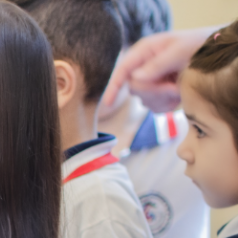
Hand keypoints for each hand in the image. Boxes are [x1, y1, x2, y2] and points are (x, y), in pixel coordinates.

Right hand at [102, 27, 217, 111]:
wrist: (213, 55)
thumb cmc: (198, 45)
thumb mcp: (179, 50)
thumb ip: (157, 64)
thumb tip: (135, 78)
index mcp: (143, 52)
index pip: (122, 71)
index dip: (113, 87)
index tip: (108, 104)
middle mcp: (142, 67)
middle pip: (135, 89)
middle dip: (156, 91)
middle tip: (174, 86)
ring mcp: (150, 82)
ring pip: (145, 101)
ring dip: (165, 97)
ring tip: (179, 86)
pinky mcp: (158, 94)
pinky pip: (156, 108)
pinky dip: (169, 104)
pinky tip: (178, 93)